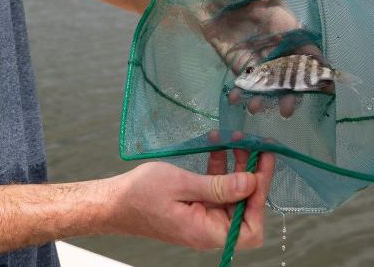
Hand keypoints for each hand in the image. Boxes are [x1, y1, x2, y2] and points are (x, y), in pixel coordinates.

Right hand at [109, 152, 275, 250]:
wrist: (112, 202)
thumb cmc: (139, 195)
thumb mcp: (181, 184)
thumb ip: (219, 187)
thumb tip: (251, 183)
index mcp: (206, 231)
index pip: (250, 227)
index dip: (260, 198)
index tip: (261, 167)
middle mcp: (208, 230)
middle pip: (244, 209)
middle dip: (251, 176)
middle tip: (256, 147)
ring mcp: (201, 219)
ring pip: (231, 197)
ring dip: (235, 170)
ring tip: (236, 142)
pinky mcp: (194, 208)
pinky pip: (215, 192)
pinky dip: (219, 172)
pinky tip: (217, 149)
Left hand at [194, 0, 313, 116]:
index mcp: (286, 26)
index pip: (308, 51)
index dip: (317, 68)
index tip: (324, 85)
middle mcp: (275, 44)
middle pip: (290, 74)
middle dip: (291, 93)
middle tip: (287, 109)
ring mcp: (256, 55)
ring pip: (269, 82)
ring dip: (266, 98)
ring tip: (256, 108)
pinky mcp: (237, 62)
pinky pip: (245, 81)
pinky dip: (243, 92)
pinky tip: (237, 101)